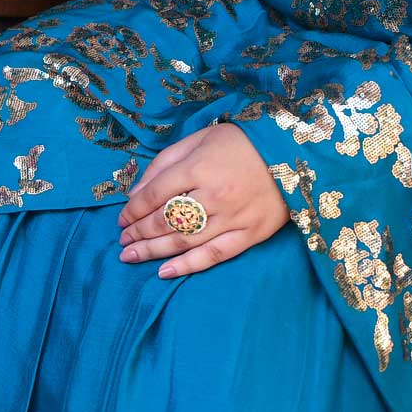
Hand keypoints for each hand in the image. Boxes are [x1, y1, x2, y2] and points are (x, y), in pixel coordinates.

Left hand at [117, 122, 289, 278]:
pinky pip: (214, 255)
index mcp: (198, 167)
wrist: (291, 152)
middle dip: (138, 233)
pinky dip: (188, 266)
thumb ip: (165, 163)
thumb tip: (137, 193)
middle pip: (166, 220)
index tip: (121, 219)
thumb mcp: (198, 139)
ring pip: (184, 241)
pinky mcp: (250, 235)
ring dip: (153, 251)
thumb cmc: (239, 143)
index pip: (155, 195)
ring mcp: (232, 218)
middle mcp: (213, 195)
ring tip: (131, 257)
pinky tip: (165, 272)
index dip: (133, 210)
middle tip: (122, 241)